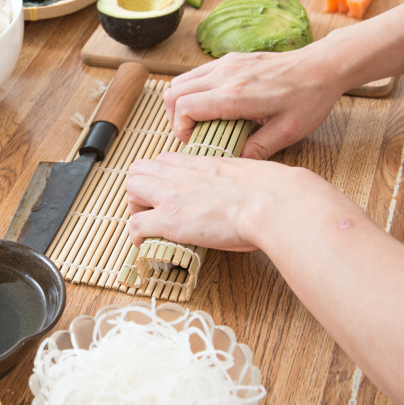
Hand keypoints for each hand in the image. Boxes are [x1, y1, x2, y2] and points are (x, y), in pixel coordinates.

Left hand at [126, 152, 339, 250]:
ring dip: (136, 209)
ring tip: (150, 226)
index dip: (159, 176)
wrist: (273, 202)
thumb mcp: (246, 174)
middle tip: (153, 209)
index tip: (167, 192)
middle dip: (140, 190)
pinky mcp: (169, 220)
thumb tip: (241, 190)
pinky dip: (136, 236)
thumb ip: (232, 178)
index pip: (162, 160)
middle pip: (138, 171)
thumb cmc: (271, 191)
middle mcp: (179, 175)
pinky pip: (135, 226)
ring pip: (130, 191)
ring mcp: (170, 196)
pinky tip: (147, 245)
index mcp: (198, 163)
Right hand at [163, 46, 344, 159]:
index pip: (185, 107)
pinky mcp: (230, 59)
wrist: (324, 66)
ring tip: (198, 121)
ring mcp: (226, 64)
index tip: (194, 141)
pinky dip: (192, 90)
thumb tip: (234, 162)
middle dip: (175, 118)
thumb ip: (257, 149)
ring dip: (181, 103)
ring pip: (180, 81)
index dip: (180, 129)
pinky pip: (196, 74)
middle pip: (174, 93)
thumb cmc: (309, 98)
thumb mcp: (287, 132)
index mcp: (237, 95)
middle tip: (192, 134)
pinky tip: (210, 104)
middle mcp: (226, 75)